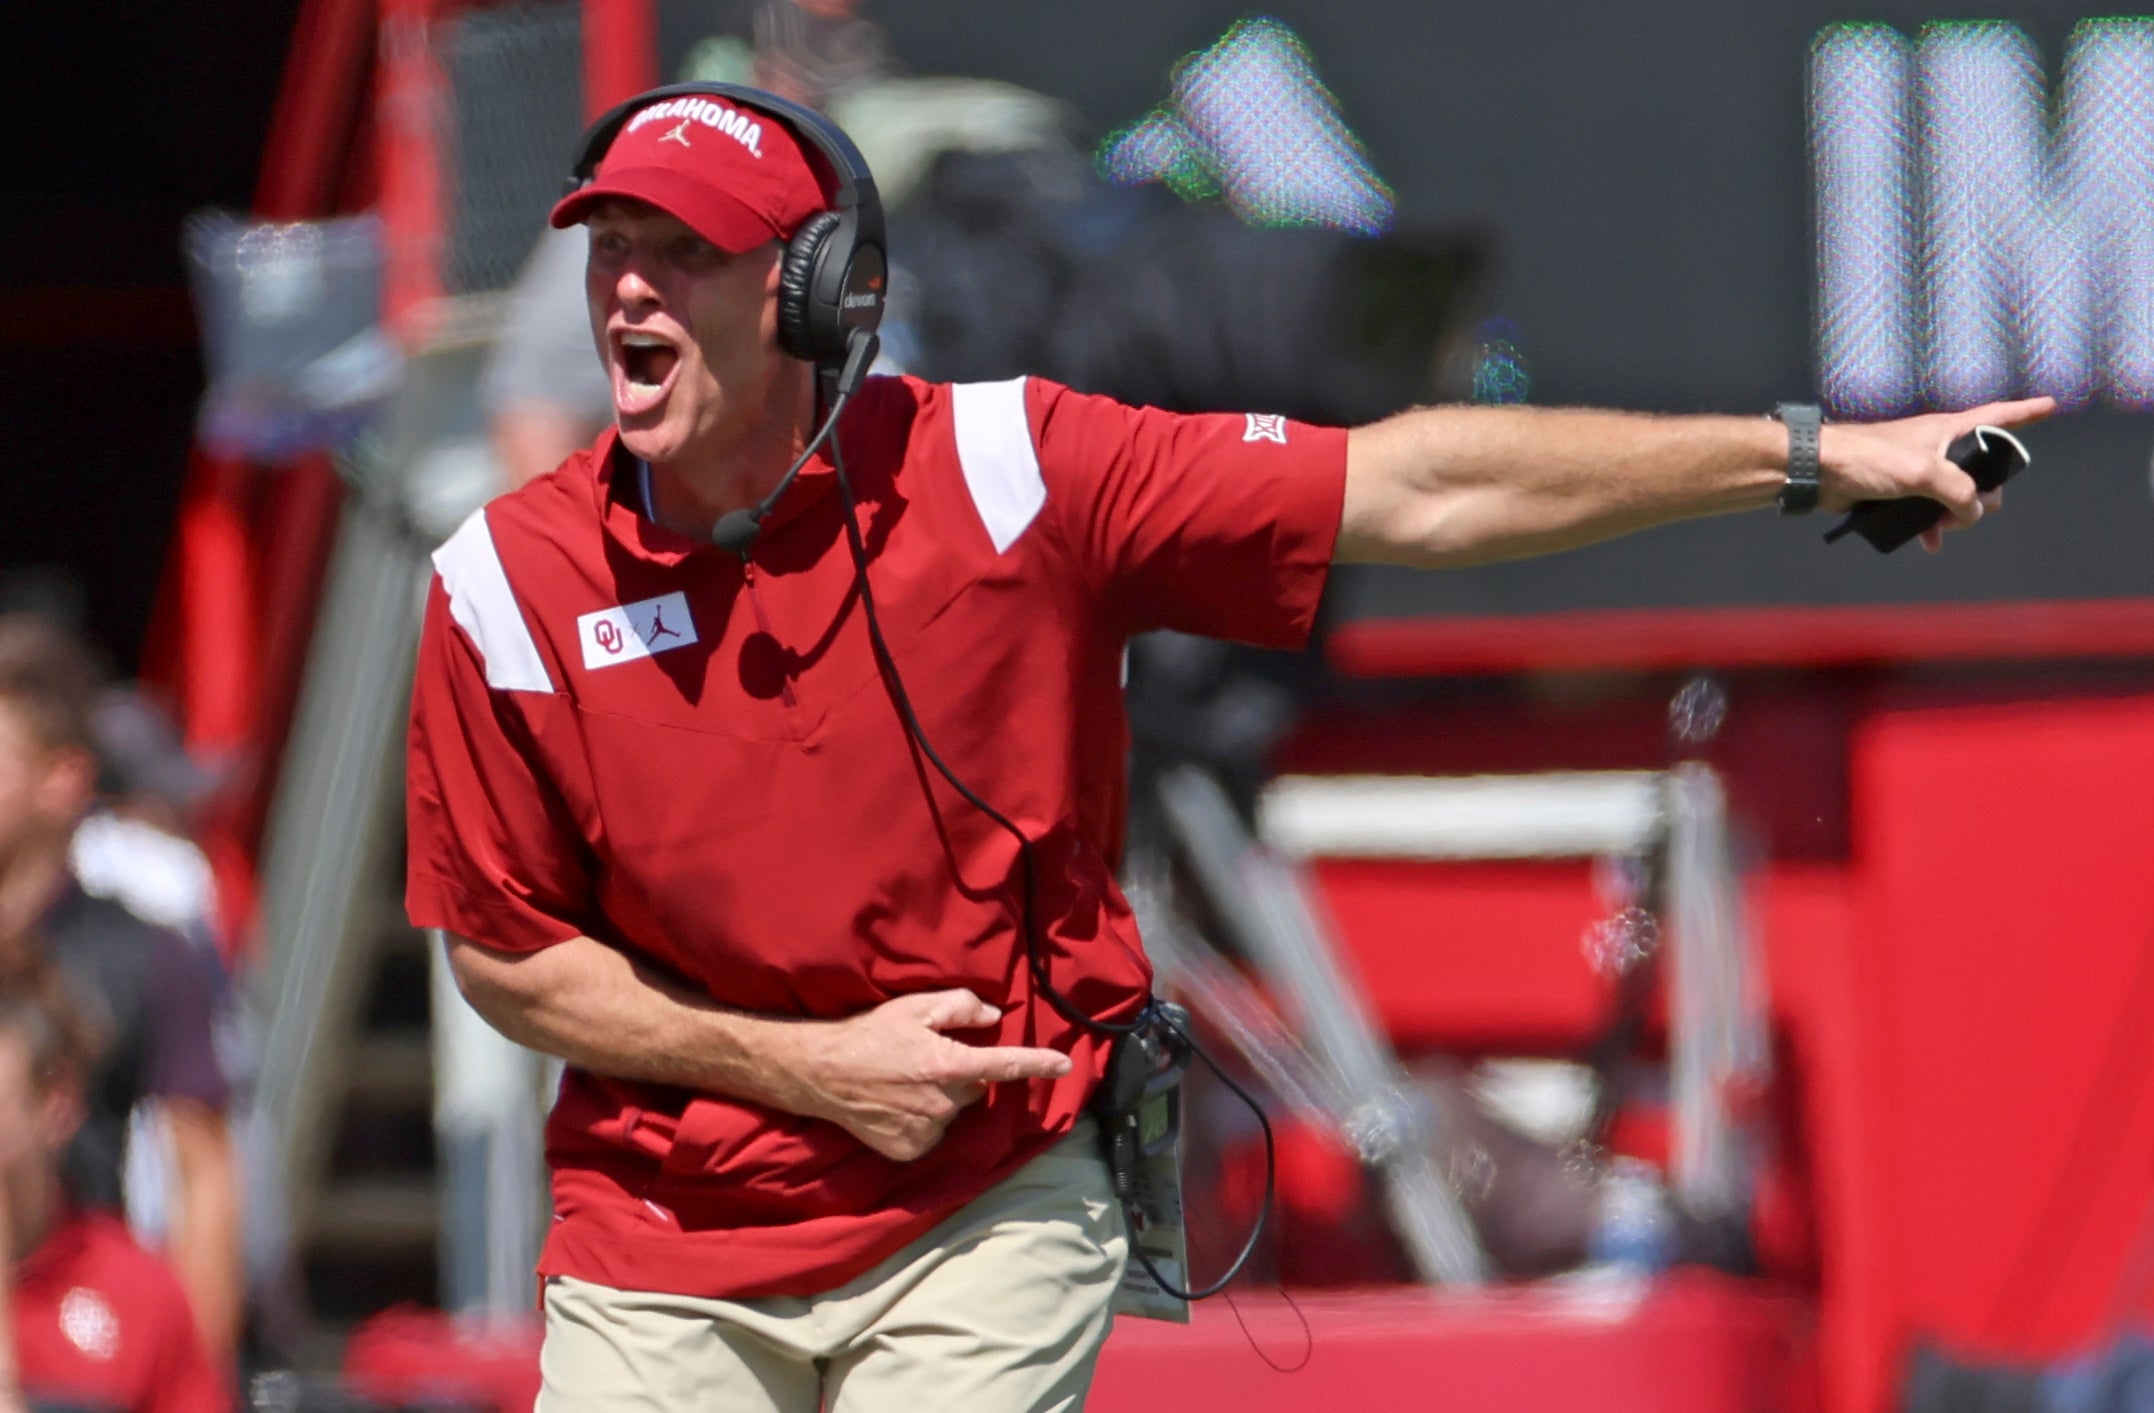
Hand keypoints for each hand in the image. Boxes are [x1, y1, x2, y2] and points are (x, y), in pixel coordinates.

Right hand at [776, 990, 1070, 1160]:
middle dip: (960, 1074)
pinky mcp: (909, 1150)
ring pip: (952, 1112)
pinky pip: (932, 1134)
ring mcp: (925, 1130)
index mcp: (948, 1064)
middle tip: (925, 1060)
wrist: (821, 1072)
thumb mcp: (914, 1007)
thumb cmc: (869, 1033)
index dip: (1037, 1063)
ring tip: (904, 1083)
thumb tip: (993, 1017)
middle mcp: (942, 1102)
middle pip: (973, 1088)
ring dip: (940, 1099)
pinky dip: (921, 1121)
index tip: (1064, 1065)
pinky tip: (897, 1105)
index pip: (1004, 1065)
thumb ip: (960, 1007)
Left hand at [1816, 396, 2053, 551]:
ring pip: (1954, 494)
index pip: (1997, 416)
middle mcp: (1937, 446)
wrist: (1819, 471)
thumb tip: (1975, 511)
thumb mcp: (1923, 472)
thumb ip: (1958, 491)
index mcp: (1948, 430)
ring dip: (1955, 515)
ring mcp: (1918, 468)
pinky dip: (1931, 525)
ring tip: (1943, 531)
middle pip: (1981, 470)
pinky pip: (1927, 508)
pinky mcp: (1898, 489)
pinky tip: (1929, 542)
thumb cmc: (1867, 458)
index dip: (2026, 412)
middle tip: (1971, 512)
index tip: (2051, 404)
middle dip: (1985, 494)